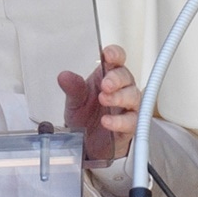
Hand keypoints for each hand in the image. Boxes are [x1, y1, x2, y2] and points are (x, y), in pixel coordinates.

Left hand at [57, 44, 140, 160]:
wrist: (88, 142)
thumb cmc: (86, 116)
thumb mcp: (75, 100)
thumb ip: (72, 88)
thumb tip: (64, 77)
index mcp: (107, 76)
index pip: (116, 59)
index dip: (115, 54)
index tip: (108, 55)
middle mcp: (120, 89)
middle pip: (126, 76)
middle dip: (116, 79)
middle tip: (105, 84)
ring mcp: (127, 106)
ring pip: (133, 96)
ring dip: (119, 97)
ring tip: (104, 99)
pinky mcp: (130, 125)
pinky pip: (131, 121)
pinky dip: (119, 121)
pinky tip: (107, 121)